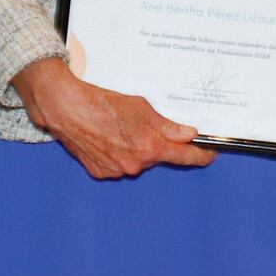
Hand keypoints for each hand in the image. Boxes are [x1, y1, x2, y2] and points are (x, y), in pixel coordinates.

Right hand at [14, 56, 214, 178]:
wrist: (66, 109)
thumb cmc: (102, 103)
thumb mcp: (141, 107)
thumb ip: (167, 125)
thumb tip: (189, 135)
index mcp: (149, 147)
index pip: (185, 157)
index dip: (201, 156)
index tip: (210, 153)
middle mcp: (135, 164)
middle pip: (158, 157)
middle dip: (157, 144)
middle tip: (142, 124)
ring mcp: (117, 171)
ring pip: (137, 161)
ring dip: (135, 149)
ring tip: (118, 128)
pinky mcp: (100, 172)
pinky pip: (118, 165)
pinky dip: (117, 154)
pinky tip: (106, 138)